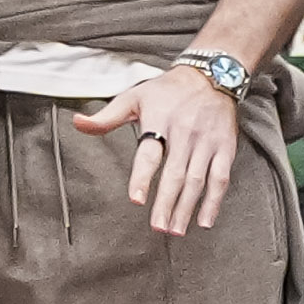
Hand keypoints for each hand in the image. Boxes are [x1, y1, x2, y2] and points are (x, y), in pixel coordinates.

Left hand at [74, 60, 241, 236]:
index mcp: (160, 121)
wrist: (212, 74)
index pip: (150, 153)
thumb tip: (77, 123)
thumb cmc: (167, 90)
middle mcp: (185, 133)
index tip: (137, 199)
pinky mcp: (225, 148)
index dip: (143, 176)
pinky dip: (214, 201)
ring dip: (187, 208)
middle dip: (166, 203)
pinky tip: (205, 220)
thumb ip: (106, 117)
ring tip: (175, 229)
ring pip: (198, 180)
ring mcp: (207, 142)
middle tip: (158, 227)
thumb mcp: (134, 97)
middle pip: (176, 173)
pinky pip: (221, 178)